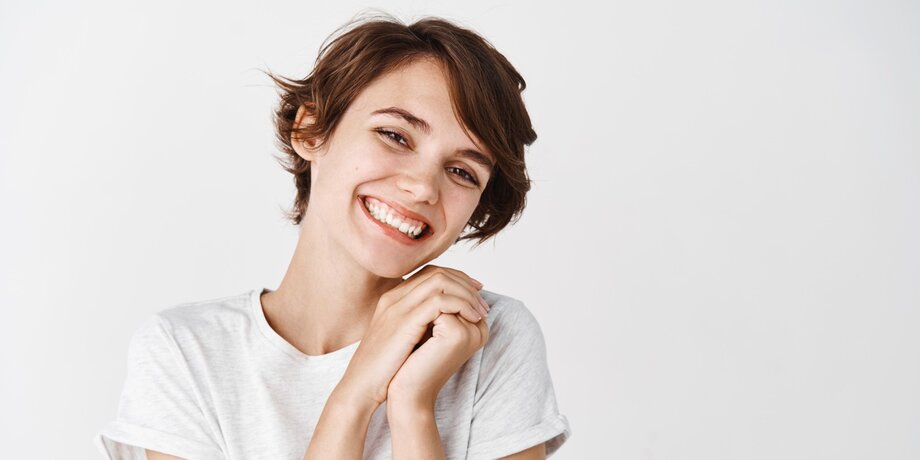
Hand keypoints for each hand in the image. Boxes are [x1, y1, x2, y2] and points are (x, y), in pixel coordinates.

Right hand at [336, 265, 489, 406]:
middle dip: (465, 283)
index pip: (430, 273)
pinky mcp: (404, 322)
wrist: (361, 387)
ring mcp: (397, 307)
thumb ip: (420, 325)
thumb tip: (448, 320)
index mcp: (393, 299)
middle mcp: (394, 297)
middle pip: (437, 272)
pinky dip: (461, 305)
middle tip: (483, 301)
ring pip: (440, 281)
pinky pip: (439, 301)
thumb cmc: (384, 369)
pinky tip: (472, 319)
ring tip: (481, 311)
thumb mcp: (402, 340)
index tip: (475, 293)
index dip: (456, 279)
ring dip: (466, 294)